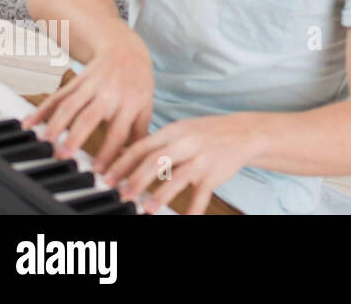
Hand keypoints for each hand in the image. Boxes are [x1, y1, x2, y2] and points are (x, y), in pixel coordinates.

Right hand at [22, 27, 153, 173]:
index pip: (118, 132)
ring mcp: (92, 86)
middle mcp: (110, 94)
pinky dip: (42, 110)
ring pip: (70, 105)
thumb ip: (139, 134)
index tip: (98, 172)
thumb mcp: (146, 106)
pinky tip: (28, 123)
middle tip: (62, 155)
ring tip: (43, 142)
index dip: (108, 152)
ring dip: (55, 124)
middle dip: (75, 136)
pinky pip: (57, 96)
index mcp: (130, 103)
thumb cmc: (136, 85)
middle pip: (90, 116)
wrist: (126, 50)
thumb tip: (133, 163)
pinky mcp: (77, 81)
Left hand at [102, 113, 265, 214]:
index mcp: (173, 132)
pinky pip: (202, 194)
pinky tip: (185, 218)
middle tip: (123, 195)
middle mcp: (187, 143)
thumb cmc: (206, 134)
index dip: (122, 163)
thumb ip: (153, 143)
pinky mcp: (215, 174)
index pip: (142, 146)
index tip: (107, 178)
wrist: (244, 132)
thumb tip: (120, 154)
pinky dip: (194, 208)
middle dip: (137, 179)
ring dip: (162, 194)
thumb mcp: (179, 131)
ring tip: (148, 209)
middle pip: (157, 160)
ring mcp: (202, 158)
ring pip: (179, 176)